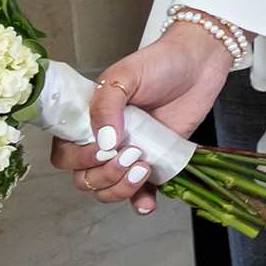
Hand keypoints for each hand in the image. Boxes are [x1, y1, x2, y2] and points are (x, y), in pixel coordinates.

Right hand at [52, 19, 233, 213]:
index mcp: (88, 122)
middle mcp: (105, 142)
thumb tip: (104, 141)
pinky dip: (141, 203)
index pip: (65, 155)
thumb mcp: (124, 75)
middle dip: (105, 175)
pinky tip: (148, 203)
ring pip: (108, 190)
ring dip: (121, 189)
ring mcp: (130, 155)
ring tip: (144, 167)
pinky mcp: (156, 163)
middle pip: (86, 179)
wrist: (200, 62)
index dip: (78, 159)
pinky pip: (142, 194)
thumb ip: (106, 105)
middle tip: (132, 154)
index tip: (103, 148)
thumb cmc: (159, 63)